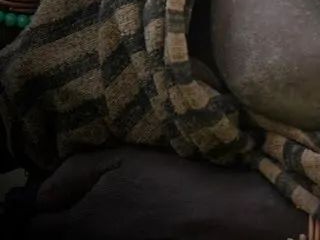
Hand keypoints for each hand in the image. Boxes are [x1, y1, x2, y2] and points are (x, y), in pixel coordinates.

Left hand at [26, 146, 304, 239]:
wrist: (215, 214)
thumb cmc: (170, 182)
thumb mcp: (122, 160)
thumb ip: (74, 172)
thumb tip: (42, 192)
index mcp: (76, 227)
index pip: (31, 228)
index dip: (40, 208)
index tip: (53, 195)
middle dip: (58, 221)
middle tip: (81, 200)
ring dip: (85, 228)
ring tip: (111, 209)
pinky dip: (107, 234)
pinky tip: (130, 222)